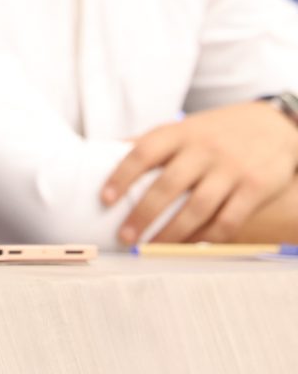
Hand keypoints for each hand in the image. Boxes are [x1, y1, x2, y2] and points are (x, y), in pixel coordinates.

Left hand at [105, 103, 297, 245]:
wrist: (274, 126)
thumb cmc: (215, 133)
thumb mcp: (183, 128)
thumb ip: (149, 143)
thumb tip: (99, 153)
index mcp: (179, 133)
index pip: (143, 152)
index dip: (122, 175)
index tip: (105, 199)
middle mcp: (204, 150)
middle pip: (168, 185)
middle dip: (143, 214)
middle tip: (125, 237)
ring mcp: (232, 170)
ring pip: (197, 208)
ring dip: (171, 233)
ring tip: (151, 247)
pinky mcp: (256, 188)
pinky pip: (228, 220)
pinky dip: (206, 238)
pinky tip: (188, 245)